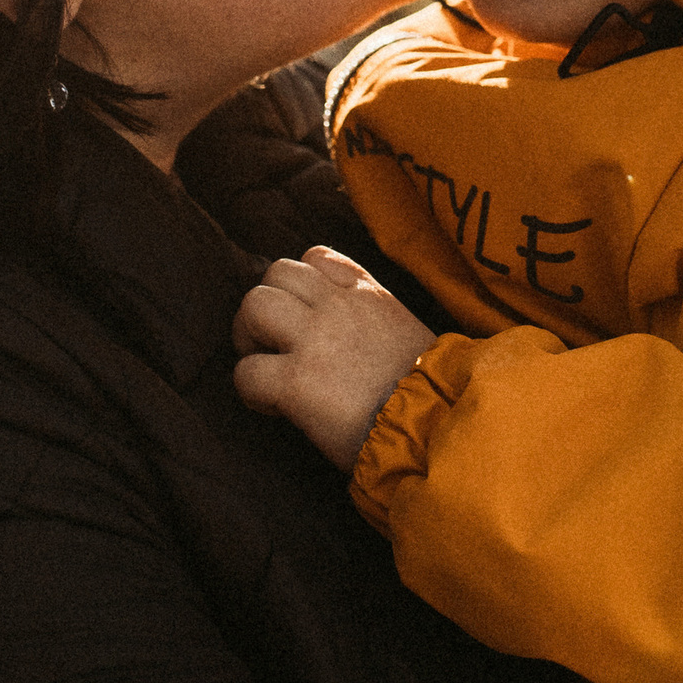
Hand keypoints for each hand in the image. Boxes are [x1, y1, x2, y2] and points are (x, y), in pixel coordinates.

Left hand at [233, 246, 435, 471]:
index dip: (300, 286)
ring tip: (265, 367)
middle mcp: (339, 305)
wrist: (436, 425)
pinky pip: (246, 372)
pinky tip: (274, 407)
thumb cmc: (431, 393)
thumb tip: (348, 340)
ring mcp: (315, 339)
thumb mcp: (407, 334)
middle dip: (266, 307)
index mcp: (368, 294)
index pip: (316, 257)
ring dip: (249, 337)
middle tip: (272, 344)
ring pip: (254, 305)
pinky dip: (250, 390)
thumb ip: (373, 320)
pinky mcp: (297, 381)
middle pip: (276, 272)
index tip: (305, 318)